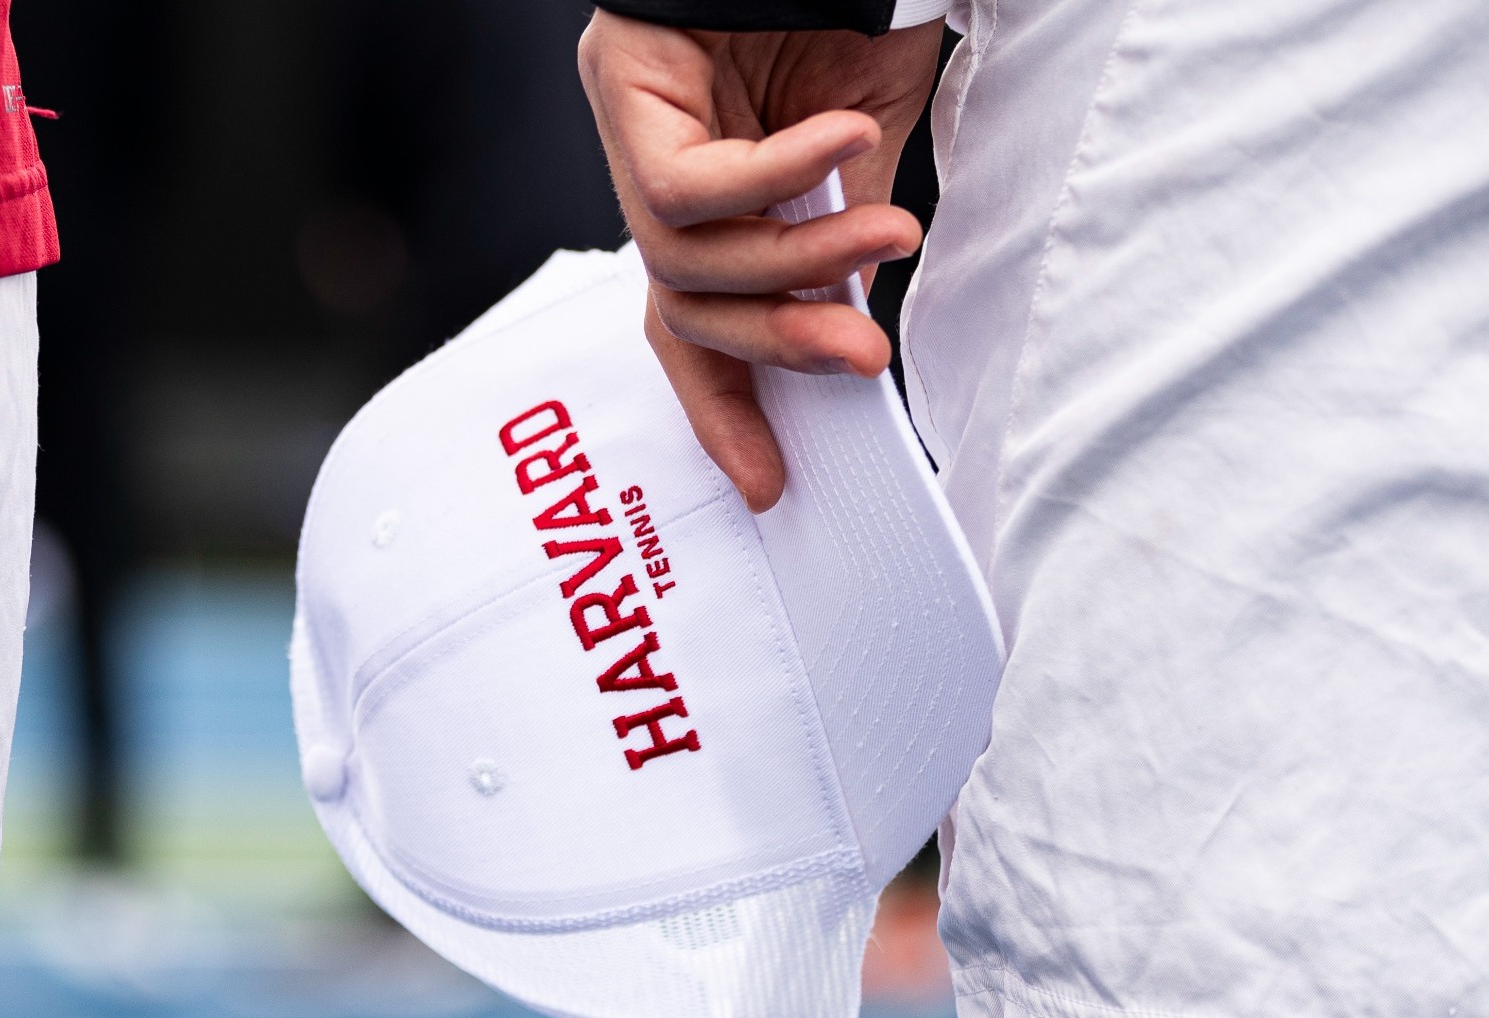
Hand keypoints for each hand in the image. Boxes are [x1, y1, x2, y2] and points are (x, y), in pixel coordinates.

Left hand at [578, 11, 944, 510]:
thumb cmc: (856, 6)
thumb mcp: (866, 145)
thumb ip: (842, 237)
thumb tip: (851, 333)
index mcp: (709, 199)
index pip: (694, 324)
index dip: (726, 404)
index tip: (770, 484)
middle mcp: (655, 171)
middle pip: (684, 305)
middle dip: (778, 345)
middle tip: (863, 357)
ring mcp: (630, 126)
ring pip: (680, 258)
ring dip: (792, 264)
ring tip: (882, 233)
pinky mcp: (622, 79)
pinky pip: (683, 181)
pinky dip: (772, 179)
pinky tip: (843, 140)